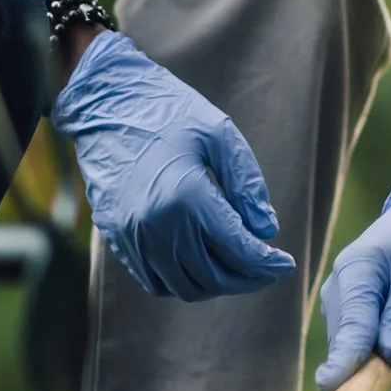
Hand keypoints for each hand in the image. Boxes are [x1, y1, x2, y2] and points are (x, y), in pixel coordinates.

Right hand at [51, 30, 294, 300]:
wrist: (104, 103)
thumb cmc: (166, 110)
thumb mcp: (219, 133)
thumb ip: (247, 184)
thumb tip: (266, 230)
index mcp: (186, 196)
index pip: (237, 250)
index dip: (267, 264)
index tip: (286, 264)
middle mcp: (156, 225)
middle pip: (213, 277)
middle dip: (248, 278)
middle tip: (266, 268)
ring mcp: (132, 236)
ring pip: (183, 287)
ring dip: (216, 284)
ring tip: (236, 268)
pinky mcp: (116, 237)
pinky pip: (154, 280)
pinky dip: (182, 282)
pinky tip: (200, 264)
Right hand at [315, 171, 390, 390]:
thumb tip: (390, 357)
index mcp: (352, 278)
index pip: (348, 329)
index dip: (343, 362)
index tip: (333, 388)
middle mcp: (341, 304)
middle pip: (360, 360)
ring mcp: (351, 322)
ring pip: (376, 370)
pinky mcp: (365, 336)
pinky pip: (386, 367)